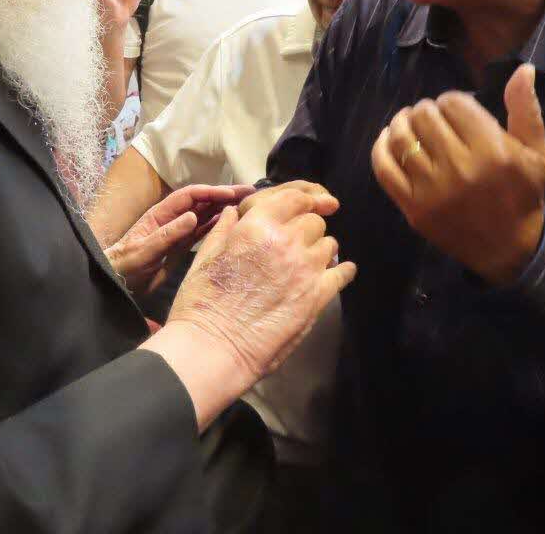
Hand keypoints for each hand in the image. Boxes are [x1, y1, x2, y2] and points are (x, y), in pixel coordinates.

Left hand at [103, 184, 254, 295]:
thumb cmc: (125, 265)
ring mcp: (177, 231)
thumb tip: (192, 216)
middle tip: (249, 192)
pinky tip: (230, 221)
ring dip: (223, 207)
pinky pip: (201, 231)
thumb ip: (167, 235)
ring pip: (204, 215)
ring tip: (246, 204)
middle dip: (223, 194)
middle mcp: (171, 219)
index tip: (231, 193)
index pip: (190, 196)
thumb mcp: (144, 250)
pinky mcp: (180, 246)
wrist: (116, 282)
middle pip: (201, 201)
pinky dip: (216, 224)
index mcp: (161, 214)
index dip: (211, 191)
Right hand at [167, 187, 355, 387]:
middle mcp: (285, 242)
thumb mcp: (204, 257)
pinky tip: (342, 271)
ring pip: (328, 244)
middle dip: (307, 227)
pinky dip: (343, 270)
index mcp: (256, 226)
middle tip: (298, 240)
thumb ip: (224, 230)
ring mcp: (304, 269)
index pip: (293, 197)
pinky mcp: (316, 297)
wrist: (212, 348)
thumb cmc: (201, 304)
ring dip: (320, 248)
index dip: (307, 196)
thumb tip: (234, 213)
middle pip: (313, 221)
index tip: (315, 200)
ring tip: (310, 260)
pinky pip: (341, 273)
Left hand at [371, 63, 544, 284]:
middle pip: (425, 116)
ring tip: (411, 123)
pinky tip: (389, 139)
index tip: (457, 110)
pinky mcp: (413, 208)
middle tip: (434, 118)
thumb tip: (522, 69)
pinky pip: (384, 168)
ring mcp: (432, 190)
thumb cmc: (522, 194)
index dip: (452, 100)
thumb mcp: (536, 152)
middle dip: (427, 110)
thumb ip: (526, 109)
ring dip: (402, 123)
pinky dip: (381, 147)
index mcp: (492, 151)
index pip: (454, 103)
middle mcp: (460, 169)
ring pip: (402, 137)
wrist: (507, 248)